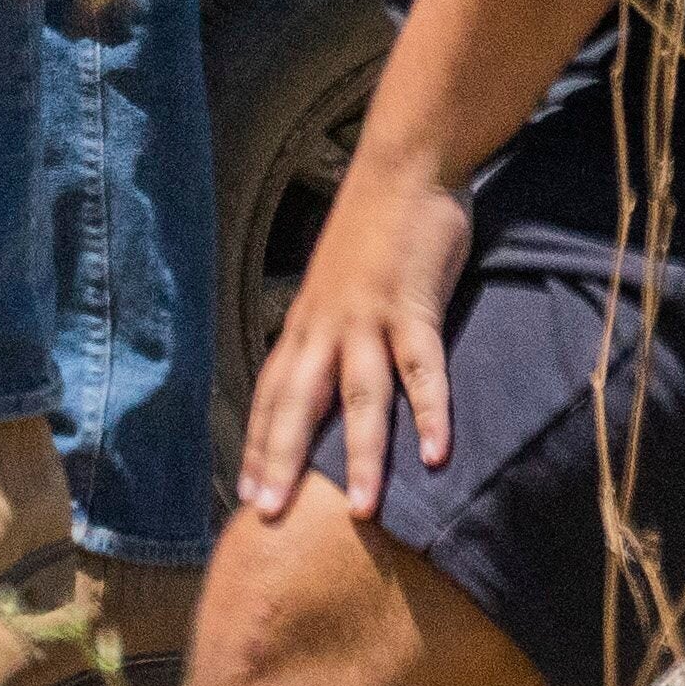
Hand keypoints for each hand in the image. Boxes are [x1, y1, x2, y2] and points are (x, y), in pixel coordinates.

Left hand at [240, 150, 476, 522]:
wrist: (401, 169)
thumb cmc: (371, 236)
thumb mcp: (338, 291)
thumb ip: (332, 338)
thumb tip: (327, 387)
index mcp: (304, 325)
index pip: (270, 396)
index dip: (259, 446)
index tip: (248, 497)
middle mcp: (325, 326)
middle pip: (296, 404)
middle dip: (281, 461)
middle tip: (268, 516)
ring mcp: (367, 318)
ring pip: (360, 398)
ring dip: (360, 456)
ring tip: (360, 512)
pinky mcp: (412, 306)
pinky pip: (422, 369)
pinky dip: (430, 413)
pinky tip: (437, 455)